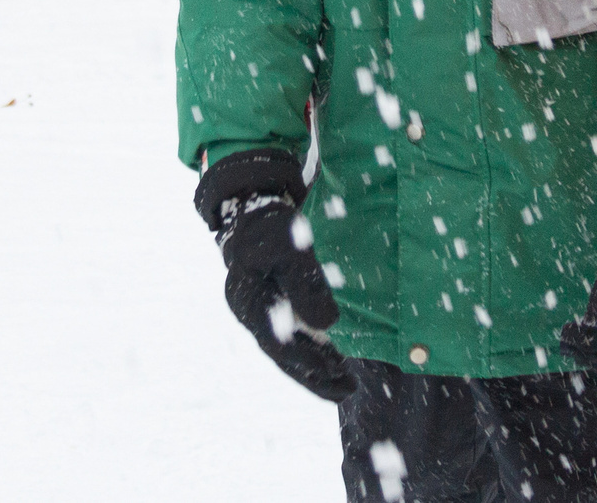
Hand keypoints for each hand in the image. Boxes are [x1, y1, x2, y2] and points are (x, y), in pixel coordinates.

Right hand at [194, 149, 356, 401]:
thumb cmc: (270, 226)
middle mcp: (251, 312)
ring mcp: (259, 309)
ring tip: (346, 382)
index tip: (338, 377)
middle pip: (283, 356)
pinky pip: (291, 334)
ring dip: (315, 366)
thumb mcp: (289, 249)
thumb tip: (328, 326)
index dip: (308, 366)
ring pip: (287, 348)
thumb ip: (306, 284)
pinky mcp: (271, 301)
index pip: (279, 346)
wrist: (251, 207)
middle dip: (315, 376)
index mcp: (248, 303)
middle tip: (348, 390)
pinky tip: (333, 355)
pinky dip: (312, 348)